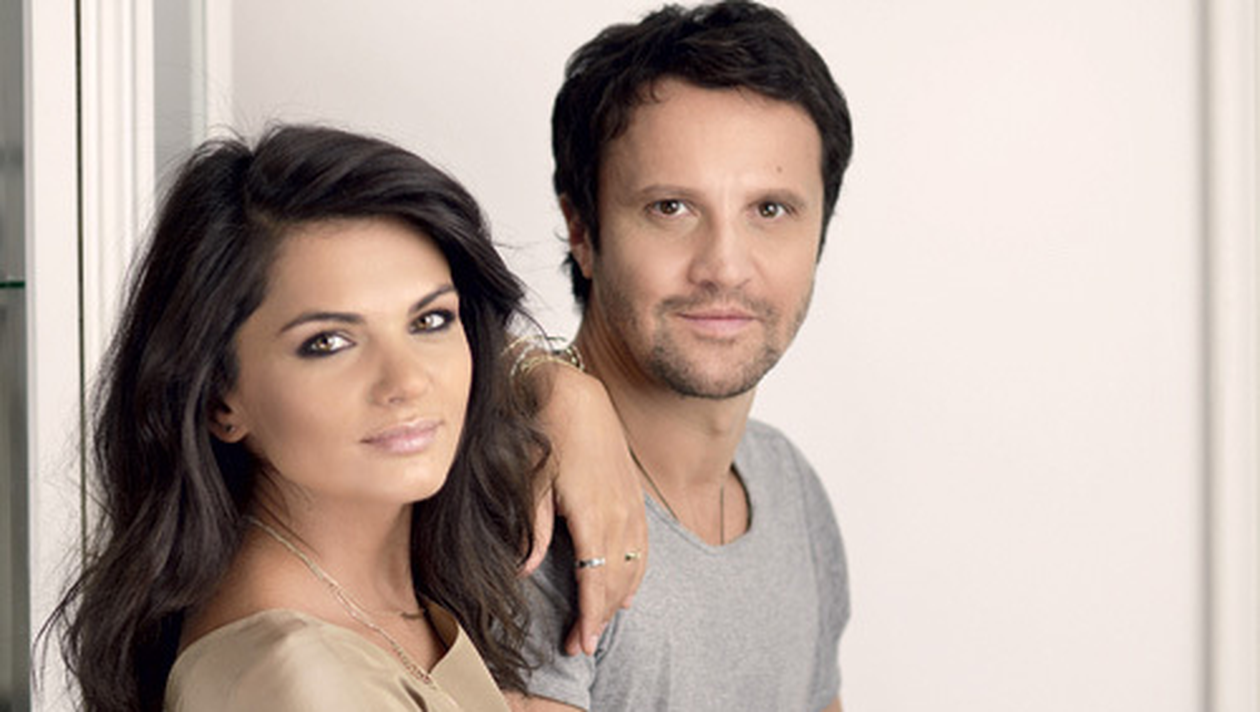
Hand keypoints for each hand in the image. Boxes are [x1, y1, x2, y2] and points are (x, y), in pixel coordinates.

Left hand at [524, 361, 646, 655]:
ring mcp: (631, 505)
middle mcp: (619, 513)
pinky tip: (626, 591)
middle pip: (617, 580)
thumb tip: (524, 570)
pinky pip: (643, 547)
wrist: (575, 395)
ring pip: (634, 566)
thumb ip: (534, 528)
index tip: (580, 643)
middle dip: (600, 618)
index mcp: (593, 514)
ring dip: (618, 599)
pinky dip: (636, 574)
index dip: (589, 616)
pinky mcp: (634, 496)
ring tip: (599, 625)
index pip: (595, 580)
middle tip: (580, 645)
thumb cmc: (547, 435)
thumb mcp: (532, 482)